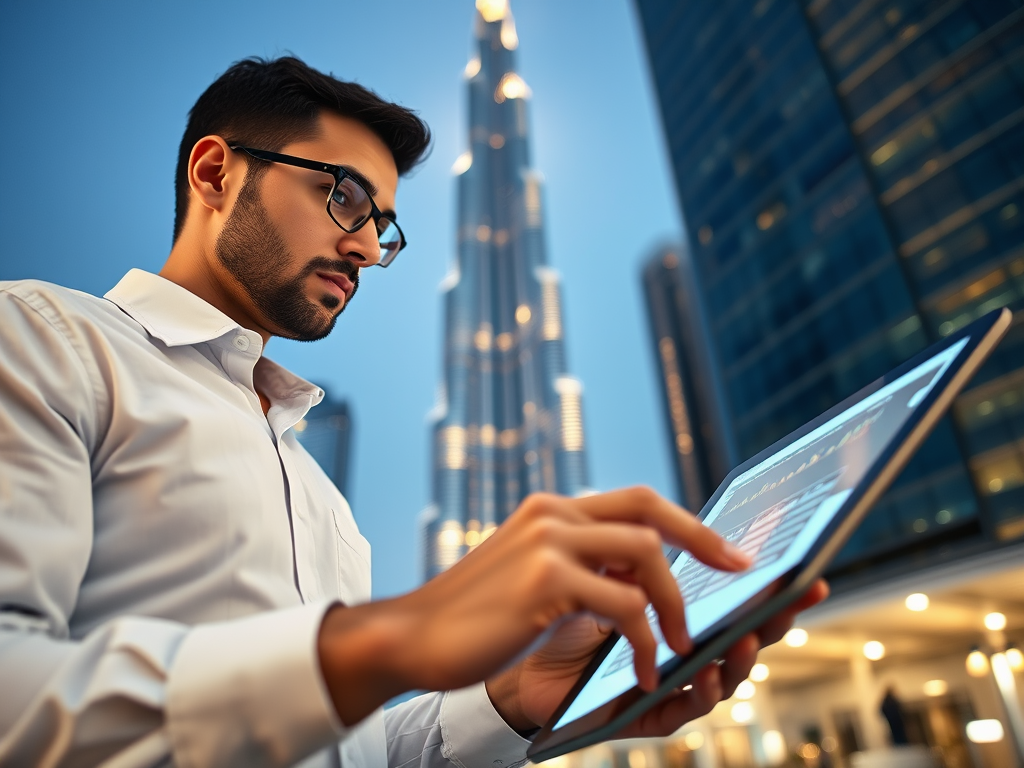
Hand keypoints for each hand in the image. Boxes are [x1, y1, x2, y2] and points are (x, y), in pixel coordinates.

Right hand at [317, 487, 750, 725]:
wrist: (412, 638)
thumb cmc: (478, 619)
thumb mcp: (535, 579)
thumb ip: (584, 566)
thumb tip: (645, 573)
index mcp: (553, 510)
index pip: (636, 500)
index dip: (688, 520)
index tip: (726, 549)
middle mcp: (553, 514)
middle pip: (650, 512)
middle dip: (703, 542)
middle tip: (740, 575)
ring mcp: (547, 543)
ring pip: (646, 556)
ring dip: (676, 605)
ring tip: (682, 647)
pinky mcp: (543, 582)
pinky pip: (624, 605)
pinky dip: (648, 640)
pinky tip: (646, 668)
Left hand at [486, 578, 828, 735]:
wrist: (512, 654)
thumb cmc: (561, 609)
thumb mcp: (602, 574)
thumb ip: (636, 555)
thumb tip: (663, 523)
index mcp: (678, 612)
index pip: (734, 598)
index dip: (770, 585)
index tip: (805, 569)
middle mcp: (683, 648)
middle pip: (743, 634)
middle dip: (776, 618)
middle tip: (798, 598)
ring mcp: (669, 682)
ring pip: (723, 674)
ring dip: (741, 657)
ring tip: (747, 637)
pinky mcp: (644, 713)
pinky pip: (683, 709)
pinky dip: (699, 693)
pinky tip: (703, 676)